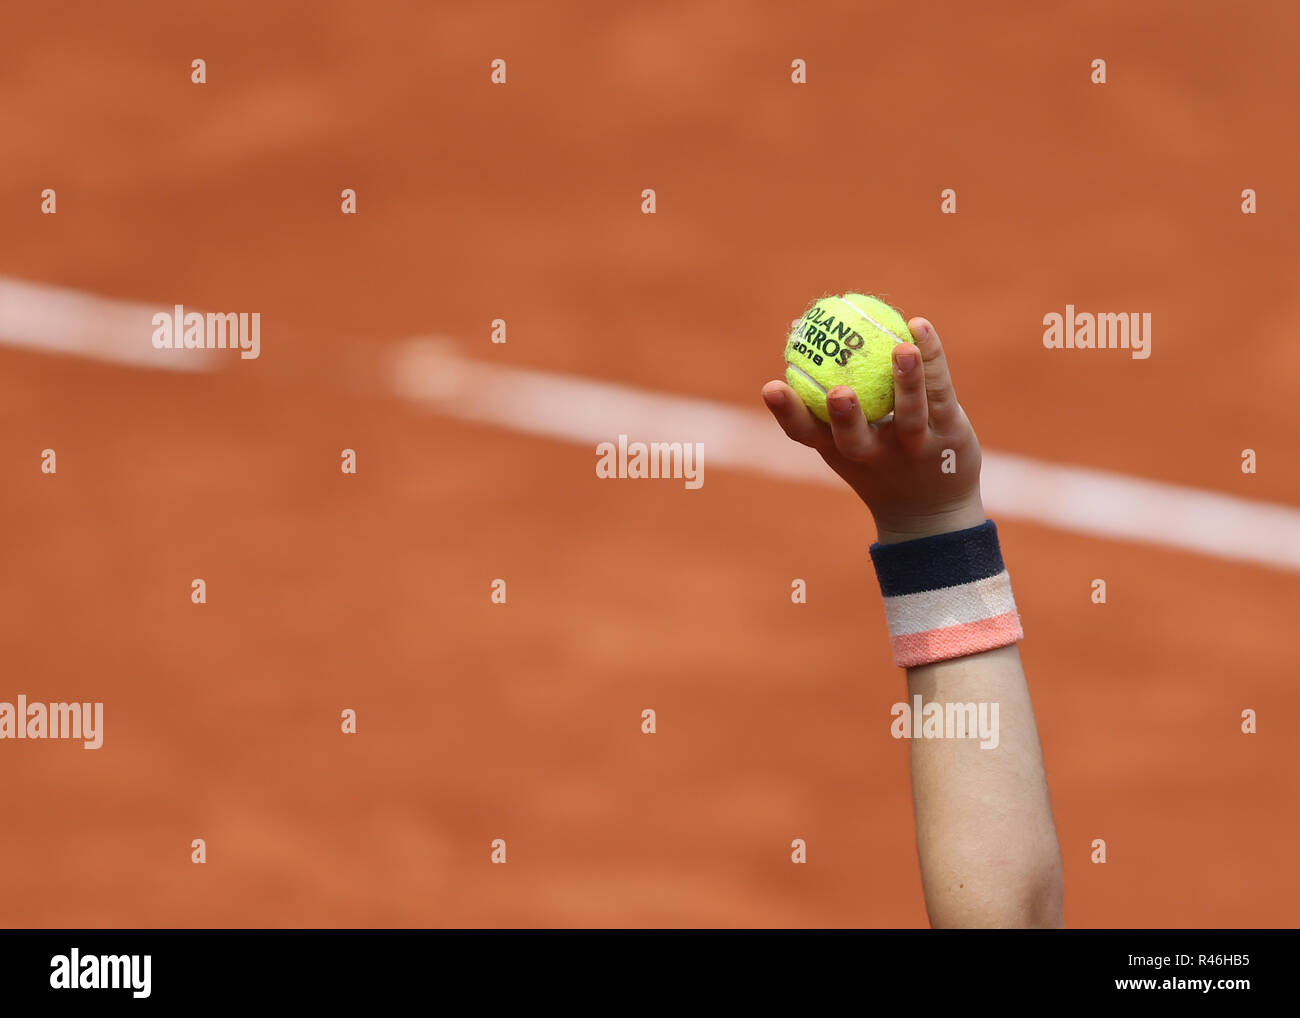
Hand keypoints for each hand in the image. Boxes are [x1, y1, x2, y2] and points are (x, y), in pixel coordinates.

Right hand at [761, 317, 985, 543]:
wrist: (932, 511)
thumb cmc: (878, 464)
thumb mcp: (845, 438)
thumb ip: (823, 397)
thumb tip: (795, 328)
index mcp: (839, 451)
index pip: (807, 434)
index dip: (787, 413)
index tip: (770, 387)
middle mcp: (875, 453)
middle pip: (855, 439)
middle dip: (845, 417)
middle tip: (838, 392)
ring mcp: (915, 447)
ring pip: (910, 416)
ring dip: (907, 383)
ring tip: (902, 349)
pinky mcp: (950, 435)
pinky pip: (940, 392)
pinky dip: (932, 357)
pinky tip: (920, 326)